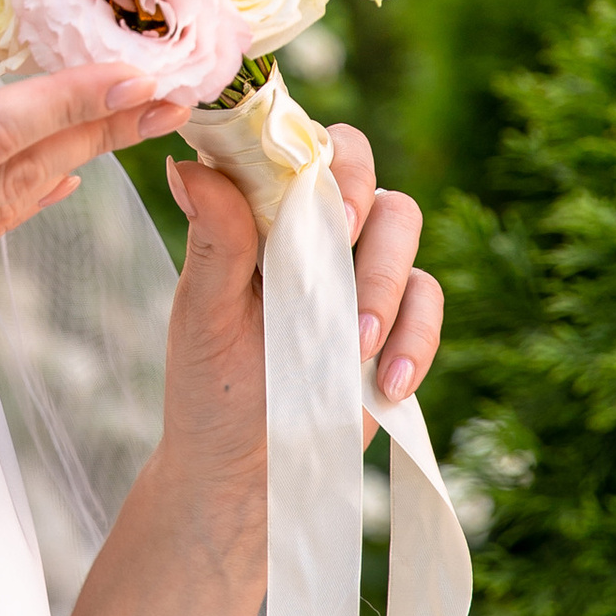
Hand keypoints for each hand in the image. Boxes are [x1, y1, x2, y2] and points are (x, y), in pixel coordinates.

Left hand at [153, 118, 442, 536]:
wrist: (245, 471)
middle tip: (342, 241)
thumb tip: (186, 163)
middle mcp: (313, 226)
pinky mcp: (396, 321)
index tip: (311, 188)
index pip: (295, 145)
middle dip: (360, 201)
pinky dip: (417, 335)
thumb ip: (212, 239)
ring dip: (386, 278)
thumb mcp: (203, 314)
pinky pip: (428, 300)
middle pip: (362, 171)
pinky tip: (387, 382)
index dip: (311, 149)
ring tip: (358, 344)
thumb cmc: (210, 384)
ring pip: (402, 226)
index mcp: (259, 209)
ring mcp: (359, 270)